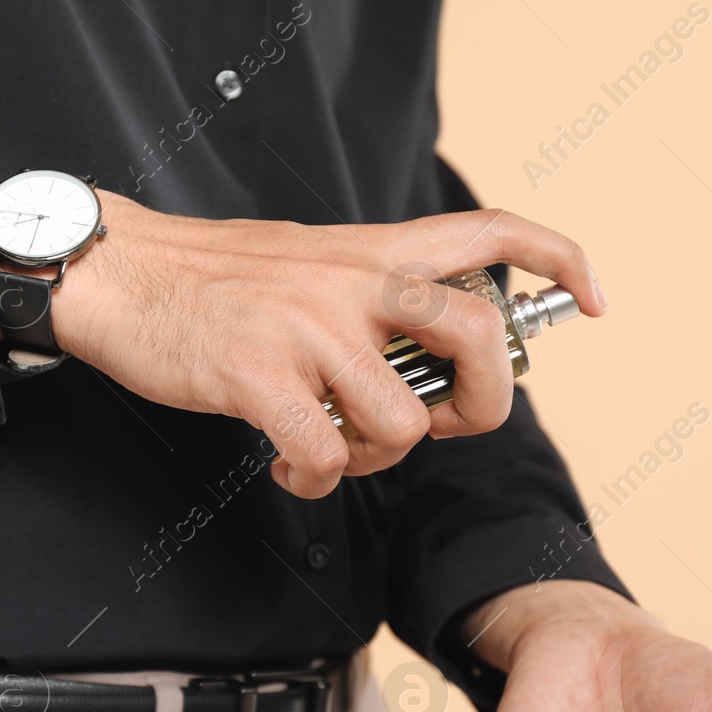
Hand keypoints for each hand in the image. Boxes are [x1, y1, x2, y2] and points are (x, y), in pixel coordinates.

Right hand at [50, 191, 608, 498]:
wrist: (120, 274)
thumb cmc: (211, 281)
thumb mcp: (307, 261)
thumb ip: (371, 298)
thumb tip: (422, 366)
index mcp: (370, 250)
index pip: (489, 231)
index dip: (558, 259)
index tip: (590, 298)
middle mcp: (353, 282)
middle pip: (477, 338)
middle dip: (482, 403)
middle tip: (444, 422)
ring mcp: (309, 328)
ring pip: (404, 424)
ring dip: (376, 460)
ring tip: (333, 449)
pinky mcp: (262, 377)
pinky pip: (329, 458)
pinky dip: (313, 480)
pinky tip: (288, 467)